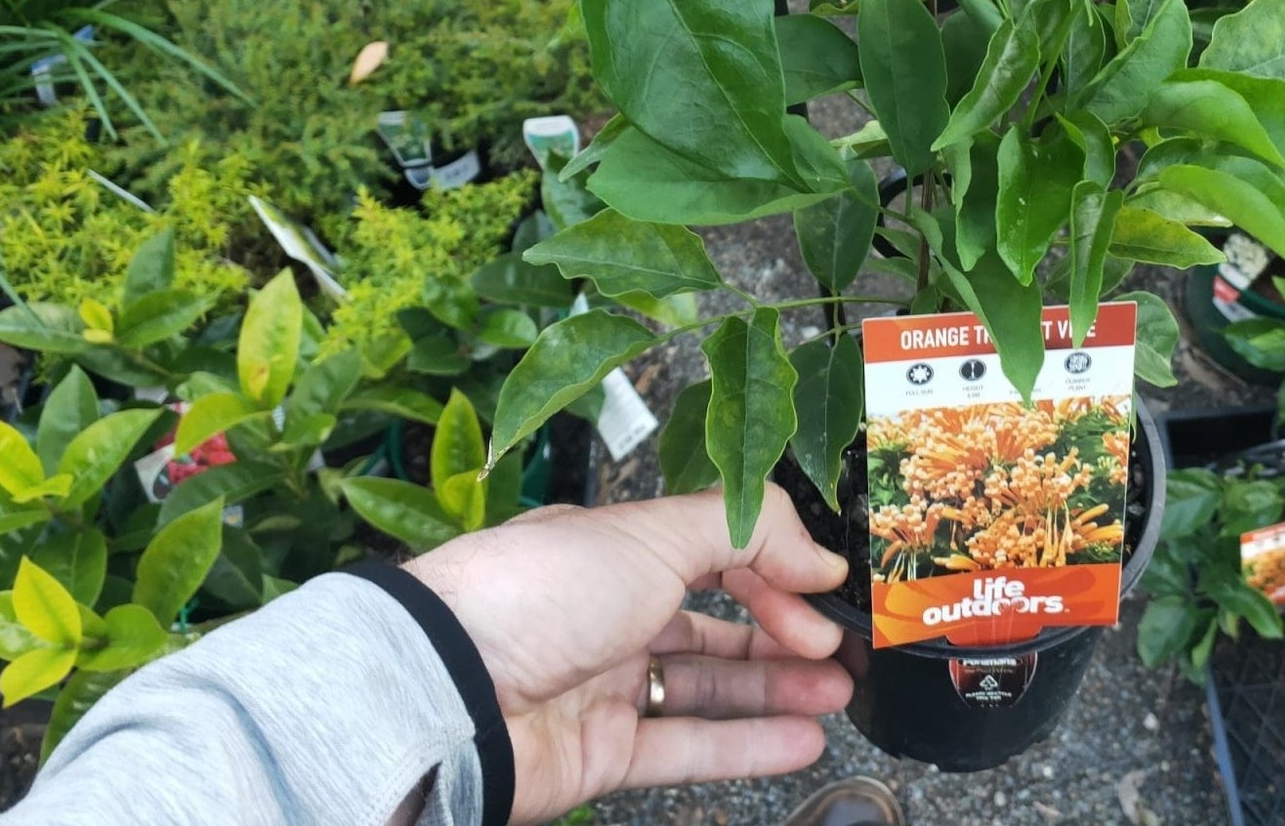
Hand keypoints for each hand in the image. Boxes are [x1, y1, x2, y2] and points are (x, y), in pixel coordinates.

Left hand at [406, 486, 852, 823]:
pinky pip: (687, 747)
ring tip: (839, 692)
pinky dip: (748, 744)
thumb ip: (745, 531)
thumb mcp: (651, 533)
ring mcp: (603, 685)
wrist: (444, 689)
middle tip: (839, 647)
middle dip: (782, 630)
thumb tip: (817, 551)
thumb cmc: (530, 593)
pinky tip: (800, 739)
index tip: (826, 584)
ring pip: (707, 688)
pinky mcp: (599, 753)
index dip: (772, 565)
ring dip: (777, 688)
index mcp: (612, 547)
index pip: (712, 549)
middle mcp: (607, 612)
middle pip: (714, 619)